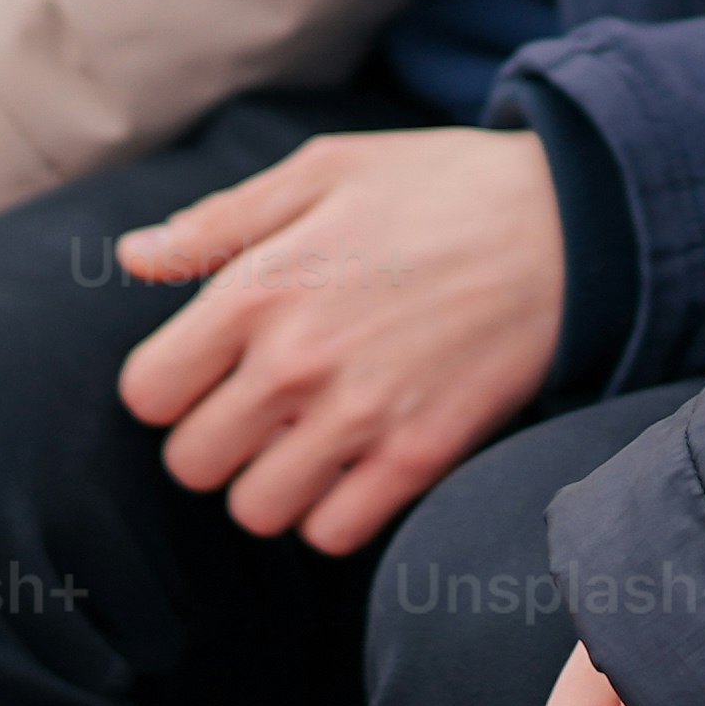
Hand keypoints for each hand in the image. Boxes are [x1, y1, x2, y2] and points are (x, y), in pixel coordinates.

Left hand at [114, 127, 568, 554]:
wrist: (570, 225)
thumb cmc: (439, 187)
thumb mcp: (323, 172)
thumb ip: (220, 223)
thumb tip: (134, 259)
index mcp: (258, 287)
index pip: (151, 393)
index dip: (170, 388)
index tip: (207, 373)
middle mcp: (296, 362)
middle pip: (192, 463)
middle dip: (215, 440)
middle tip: (260, 410)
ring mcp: (359, 417)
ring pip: (256, 510)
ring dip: (271, 483)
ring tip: (307, 442)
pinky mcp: (419, 457)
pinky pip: (331, 533)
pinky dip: (334, 512)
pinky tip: (355, 465)